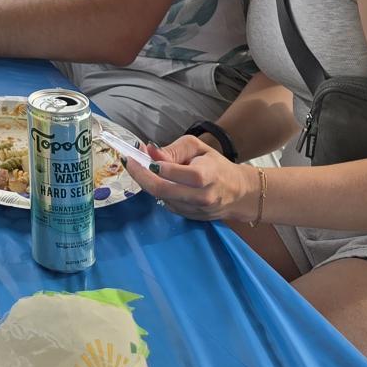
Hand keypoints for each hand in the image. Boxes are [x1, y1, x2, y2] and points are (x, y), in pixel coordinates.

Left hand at [125, 134, 258, 221]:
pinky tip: (156, 180)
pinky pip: (166, 203)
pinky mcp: (189, 218)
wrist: (238, 194)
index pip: (181, 174)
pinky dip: (157, 191)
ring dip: (146, 181)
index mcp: (208, 175)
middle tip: (128, 161)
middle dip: (140, 175)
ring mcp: (195, 210)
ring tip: (141, 166)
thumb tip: (149, 151)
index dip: (159, 165)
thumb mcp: (198, 148)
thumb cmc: (216, 165)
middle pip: (163, 189)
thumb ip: (174, 150)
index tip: (139, 153)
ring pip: (161, 197)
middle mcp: (202, 196)